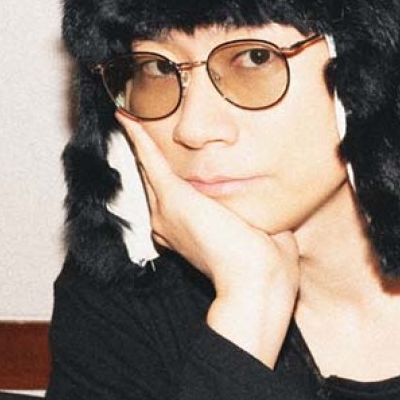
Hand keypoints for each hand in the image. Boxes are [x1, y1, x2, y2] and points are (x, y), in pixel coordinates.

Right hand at [116, 114, 298, 364]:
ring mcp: (168, 212)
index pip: (175, 200)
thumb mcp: (264, 236)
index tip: (171, 160)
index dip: (171, 179)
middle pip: (154, 182)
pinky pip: (150, 159)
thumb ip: (260, 218)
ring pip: (148, 169)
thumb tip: (273, 211)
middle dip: (145, 155)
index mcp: (190, 235)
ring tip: (128, 115)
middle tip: (133, 124)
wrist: (258, 284)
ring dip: (138, 141)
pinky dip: (137, 137)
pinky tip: (127, 116)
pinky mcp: (174, 199)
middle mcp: (170, 225)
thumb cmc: (268, 270)